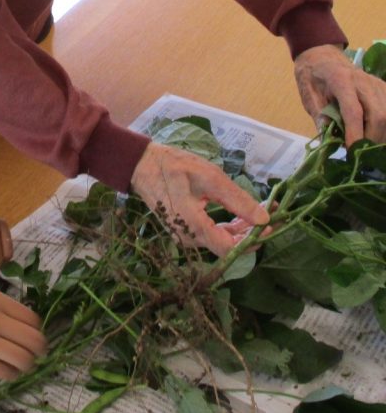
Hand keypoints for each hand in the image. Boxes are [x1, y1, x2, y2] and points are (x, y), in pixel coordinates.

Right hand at [0, 285, 46, 381]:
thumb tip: (18, 324)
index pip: (32, 319)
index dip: (35, 332)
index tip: (30, 340)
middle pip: (34, 340)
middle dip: (37, 352)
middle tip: (31, 357)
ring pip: (23, 359)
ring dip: (25, 366)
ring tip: (17, 367)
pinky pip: (4, 372)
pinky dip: (9, 375)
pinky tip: (2, 372)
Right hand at [130, 142, 269, 256]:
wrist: (142, 164)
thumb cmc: (174, 167)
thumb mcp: (209, 177)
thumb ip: (237, 199)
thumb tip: (264, 219)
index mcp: (192, 227)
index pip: (229, 248)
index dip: (252, 239)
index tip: (270, 224)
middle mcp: (188, 238)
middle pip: (227, 245)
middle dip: (250, 232)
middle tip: (269, 213)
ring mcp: (184, 236)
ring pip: (220, 240)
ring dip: (241, 229)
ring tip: (258, 212)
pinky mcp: (184, 230)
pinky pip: (211, 234)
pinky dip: (228, 227)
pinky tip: (239, 215)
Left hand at [294, 44, 385, 145]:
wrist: (322, 55)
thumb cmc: (313, 76)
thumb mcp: (307, 94)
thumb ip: (319, 115)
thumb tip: (328, 139)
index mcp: (340, 80)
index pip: (354, 111)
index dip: (355, 133)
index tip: (351, 150)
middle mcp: (364, 81)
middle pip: (379, 115)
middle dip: (371, 138)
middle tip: (358, 152)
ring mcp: (377, 84)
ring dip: (381, 135)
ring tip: (365, 146)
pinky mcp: (384, 89)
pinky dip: (385, 126)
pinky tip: (375, 135)